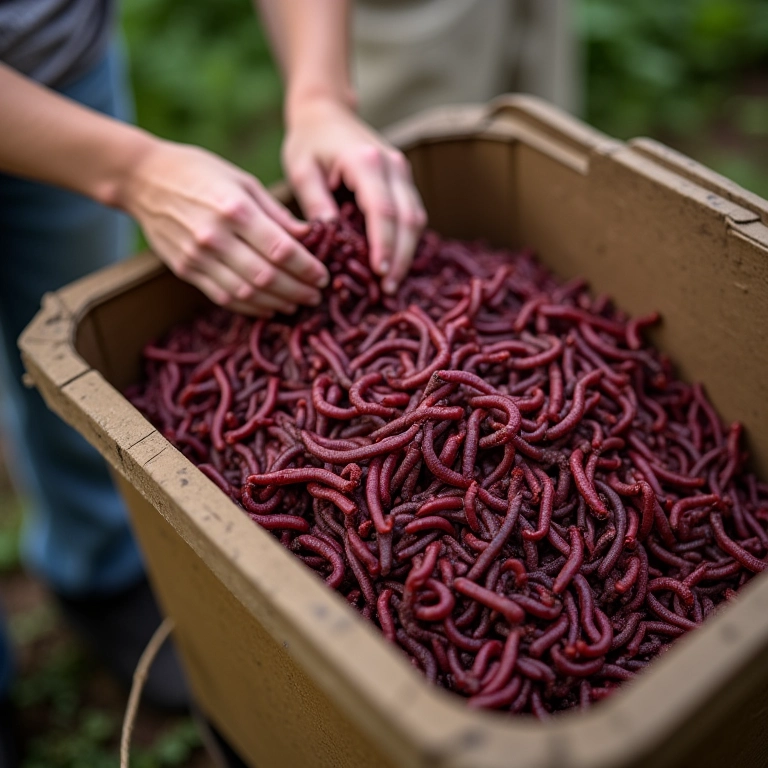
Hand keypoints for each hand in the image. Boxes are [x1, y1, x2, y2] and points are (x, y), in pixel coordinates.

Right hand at [119, 138, 329, 315]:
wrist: (144, 179)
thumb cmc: (200, 173)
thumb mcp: (244, 181)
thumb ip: (277, 214)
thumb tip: (309, 238)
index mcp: (235, 209)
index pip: (281, 250)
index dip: (307, 268)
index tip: (323, 276)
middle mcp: (215, 237)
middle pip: (266, 277)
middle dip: (297, 290)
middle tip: (317, 295)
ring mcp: (198, 257)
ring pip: (247, 293)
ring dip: (277, 303)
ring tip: (297, 303)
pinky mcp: (186, 270)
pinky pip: (224, 297)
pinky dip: (251, 307)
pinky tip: (270, 307)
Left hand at [282, 97, 426, 293]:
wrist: (325, 112)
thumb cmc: (308, 142)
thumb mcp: (301, 171)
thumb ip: (316, 204)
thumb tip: (330, 243)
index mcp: (366, 160)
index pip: (382, 210)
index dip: (384, 245)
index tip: (379, 273)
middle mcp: (392, 165)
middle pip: (408, 218)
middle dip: (400, 257)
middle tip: (387, 290)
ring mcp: (403, 172)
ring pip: (416, 219)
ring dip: (407, 253)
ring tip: (391, 284)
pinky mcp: (403, 182)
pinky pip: (412, 215)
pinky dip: (406, 241)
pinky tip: (393, 264)